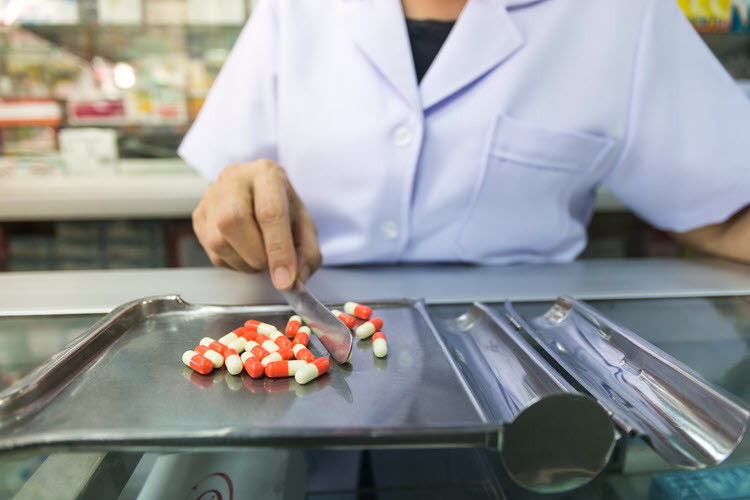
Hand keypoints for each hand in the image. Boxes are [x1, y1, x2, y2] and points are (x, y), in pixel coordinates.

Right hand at [192, 160, 321, 289]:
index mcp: (266, 174)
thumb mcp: (305, 227)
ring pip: (219, 241)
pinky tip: (245, 252)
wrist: (261, 194)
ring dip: (244, 262)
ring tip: (260, 255)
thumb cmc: (282, 207)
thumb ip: (307, 254)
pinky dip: (233, 262)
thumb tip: (295, 281)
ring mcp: (211, 196)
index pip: (269, 212)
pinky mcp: (199, 215)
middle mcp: (234, 178)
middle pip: (233, 221)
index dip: (278, 250)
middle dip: (256, 255)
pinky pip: (211, 252)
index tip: (285, 280)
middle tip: (271, 264)